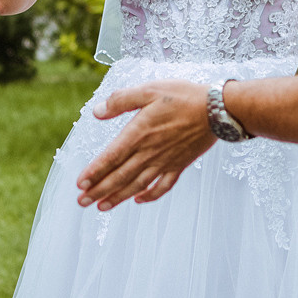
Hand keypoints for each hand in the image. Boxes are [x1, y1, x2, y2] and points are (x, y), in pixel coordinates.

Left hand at [76, 80, 214, 209]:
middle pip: (120, 176)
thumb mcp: (149, 89)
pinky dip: (150, 196)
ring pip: (137, 185)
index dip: (95, 172)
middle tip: (82, 202)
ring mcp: (165, 161)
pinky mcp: (179, 165)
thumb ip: (121, 100)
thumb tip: (97, 111)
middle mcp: (149, 152)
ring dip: (118, 197)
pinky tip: (139, 201)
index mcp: (139, 133)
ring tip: (101, 207)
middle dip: (99, 190)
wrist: (217, 110)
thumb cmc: (182, 96)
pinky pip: (162, 186)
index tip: (80, 184)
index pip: (111, 157)